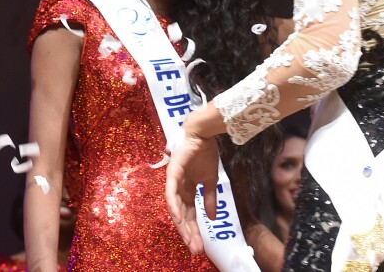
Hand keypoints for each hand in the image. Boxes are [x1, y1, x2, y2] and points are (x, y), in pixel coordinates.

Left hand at [165, 130, 219, 253]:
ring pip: (176, 209)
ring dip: (182, 225)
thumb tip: (213, 218)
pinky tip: (179, 219)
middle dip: (189, 233)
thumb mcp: (210, 180)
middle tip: (195, 250)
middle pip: (183, 216)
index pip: (190, 214)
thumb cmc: (206, 153)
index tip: (200, 246)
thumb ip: (210, 198)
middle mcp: (179, 189)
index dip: (195, 229)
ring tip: (189, 240)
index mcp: (188, 190)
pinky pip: (171, 194)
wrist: (204, 134)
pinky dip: (174, 207)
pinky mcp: (172, 174)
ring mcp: (174, 182)